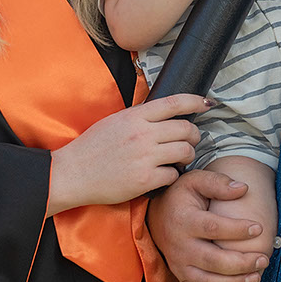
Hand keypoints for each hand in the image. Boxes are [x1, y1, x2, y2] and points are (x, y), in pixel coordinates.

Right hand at [47, 94, 207, 215]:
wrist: (73, 173)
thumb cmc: (92, 147)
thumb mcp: (115, 121)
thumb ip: (140, 117)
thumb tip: (165, 113)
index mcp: (135, 116)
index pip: (174, 103)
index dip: (196, 101)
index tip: (207, 103)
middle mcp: (142, 134)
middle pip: (186, 129)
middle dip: (194, 136)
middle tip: (191, 141)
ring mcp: (144, 157)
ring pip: (185, 151)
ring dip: (187, 156)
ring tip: (180, 159)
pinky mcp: (144, 179)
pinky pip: (173, 174)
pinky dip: (173, 175)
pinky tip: (164, 174)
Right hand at [147, 169, 268, 281]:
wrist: (157, 214)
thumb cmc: (182, 196)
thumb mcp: (195, 180)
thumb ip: (218, 183)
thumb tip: (243, 189)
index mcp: (185, 219)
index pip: (212, 228)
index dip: (236, 230)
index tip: (258, 227)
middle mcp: (180, 245)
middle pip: (212, 260)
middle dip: (240, 263)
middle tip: (264, 259)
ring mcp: (179, 264)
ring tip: (256, 277)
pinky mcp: (180, 276)